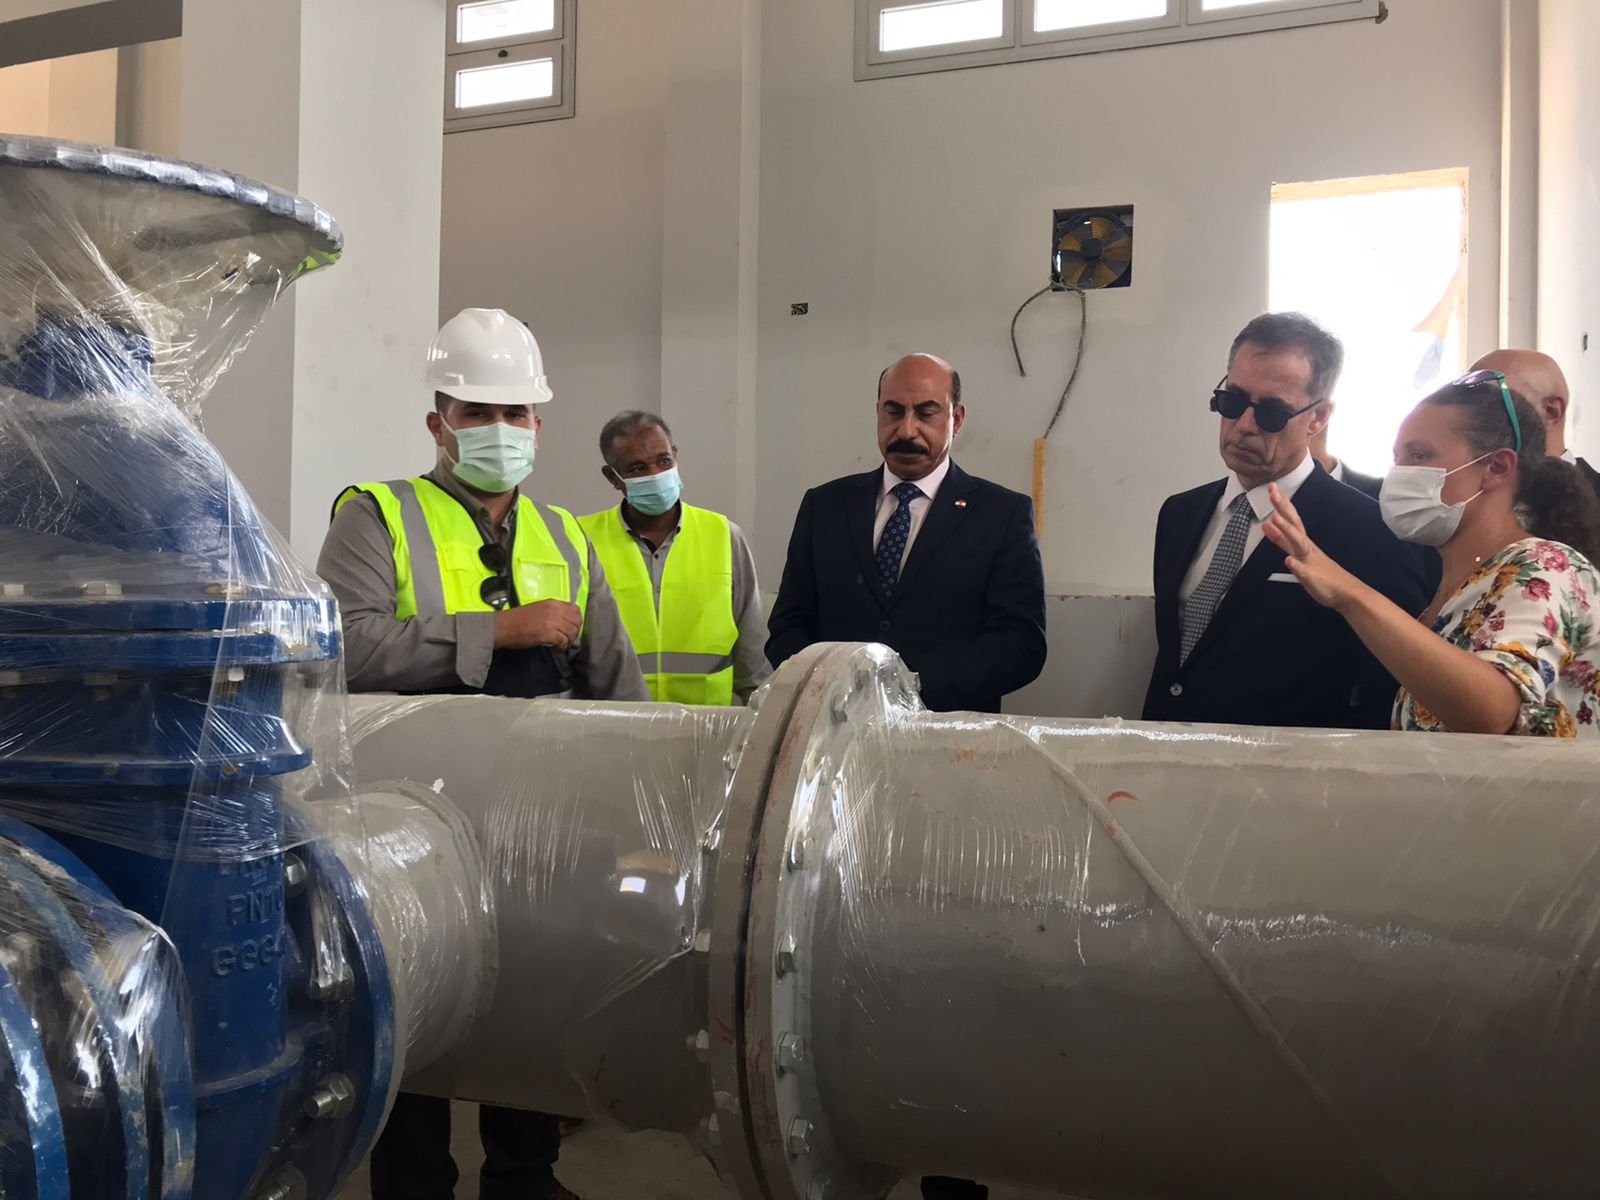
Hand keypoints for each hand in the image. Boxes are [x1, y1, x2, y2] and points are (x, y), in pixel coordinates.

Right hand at [494, 599, 582, 649]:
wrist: (504, 626)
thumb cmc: (517, 619)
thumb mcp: (538, 608)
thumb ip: (553, 612)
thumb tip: (564, 621)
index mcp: (552, 603)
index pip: (576, 610)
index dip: (576, 621)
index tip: (572, 627)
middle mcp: (555, 610)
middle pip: (577, 622)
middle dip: (574, 633)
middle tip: (568, 639)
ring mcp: (552, 621)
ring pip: (572, 632)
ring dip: (569, 641)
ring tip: (562, 645)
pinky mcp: (548, 633)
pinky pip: (564, 641)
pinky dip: (562, 647)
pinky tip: (556, 649)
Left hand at [1260, 483, 1364, 610]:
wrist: (1346, 592)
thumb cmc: (1321, 573)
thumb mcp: (1296, 553)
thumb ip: (1281, 540)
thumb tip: (1267, 524)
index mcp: (1302, 542)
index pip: (1291, 519)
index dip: (1281, 504)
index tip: (1272, 488)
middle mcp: (1306, 548)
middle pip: (1294, 523)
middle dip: (1282, 507)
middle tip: (1273, 490)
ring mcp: (1310, 562)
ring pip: (1298, 544)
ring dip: (1287, 531)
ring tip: (1275, 519)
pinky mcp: (1313, 578)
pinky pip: (1304, 572)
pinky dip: (1296, 566)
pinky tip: (1289, 560)